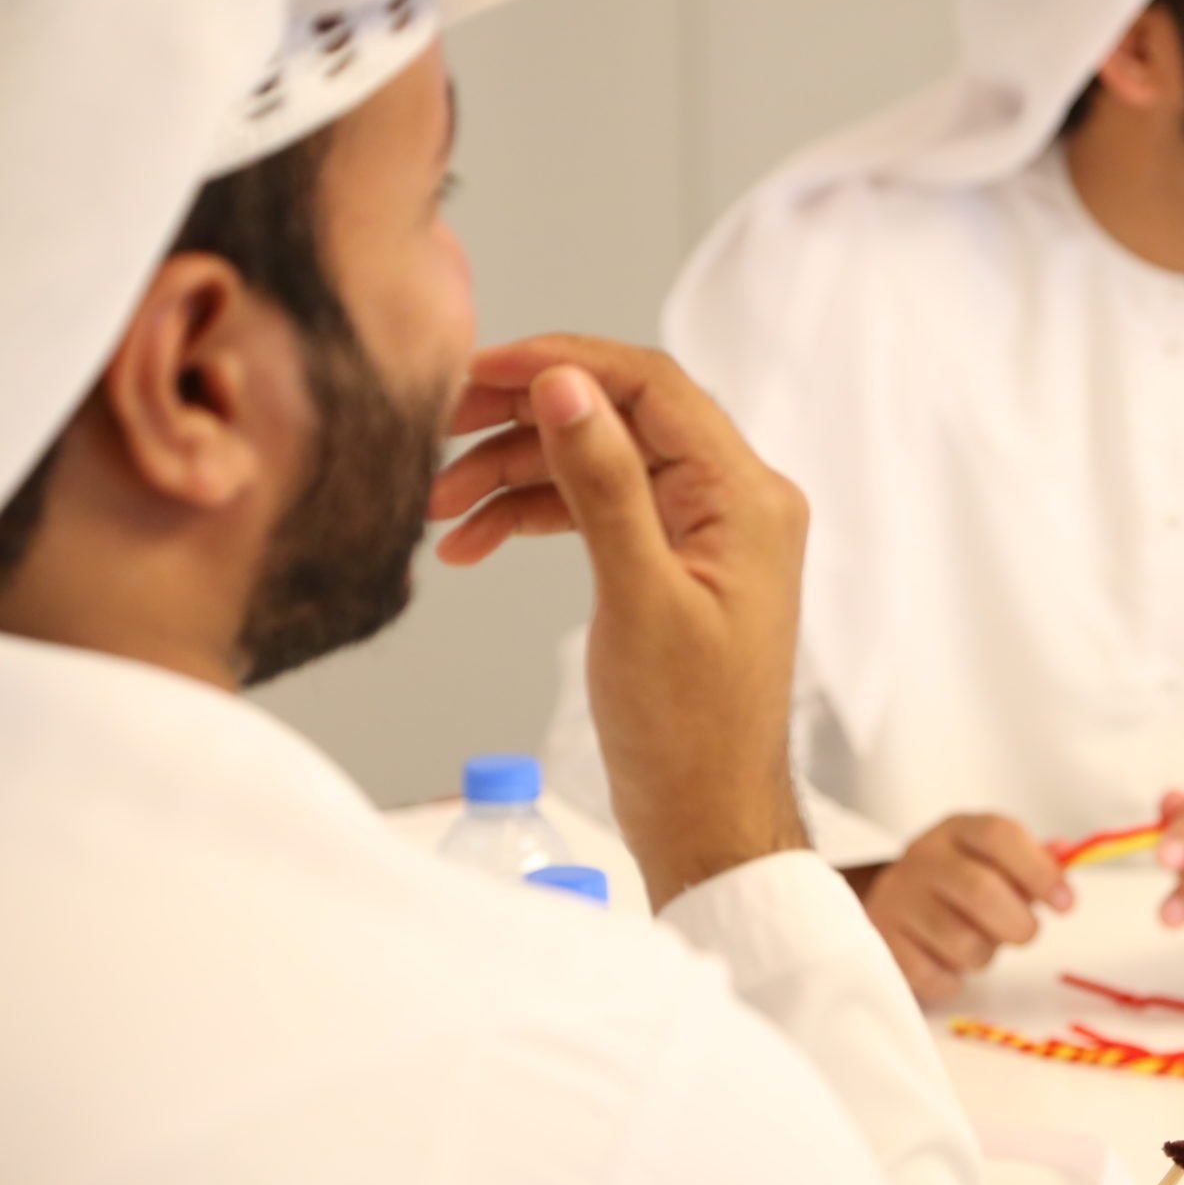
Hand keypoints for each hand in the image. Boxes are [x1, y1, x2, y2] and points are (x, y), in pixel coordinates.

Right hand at [431, 335, 808, 908]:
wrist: (706, 820)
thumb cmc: (687, 731)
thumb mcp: (638, 597)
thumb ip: (604, 484)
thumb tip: (566, 384)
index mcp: (746, 496)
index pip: (650, 386)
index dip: (560, 364)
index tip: (476, 369)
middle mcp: (735, 501)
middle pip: (617, 418)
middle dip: (521, 421)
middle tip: (438, 431)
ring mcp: (704, 533)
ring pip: (597, 465)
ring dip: (515, 475)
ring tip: (437, 507)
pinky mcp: (673, 566)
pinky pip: (598, 512)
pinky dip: (534, 517)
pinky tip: (471, 543)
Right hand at [859, 814, 1072, 1004]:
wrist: (890, 901)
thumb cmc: (959, 882)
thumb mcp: (993, 861)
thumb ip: (1033, 861)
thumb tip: (1068, 855)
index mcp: (957, 830)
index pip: (1000, 835)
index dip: (1040, 871)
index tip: (1066, 904)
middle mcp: (922, 857)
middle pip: (982, 891)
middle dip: (1019, 924)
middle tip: (1026, 933)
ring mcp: (897, 897)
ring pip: (961, 942)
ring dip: (985, 955)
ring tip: (978, 945)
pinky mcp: (882, 940)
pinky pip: (935, 975)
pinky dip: (953, 979)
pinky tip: (947, 962)